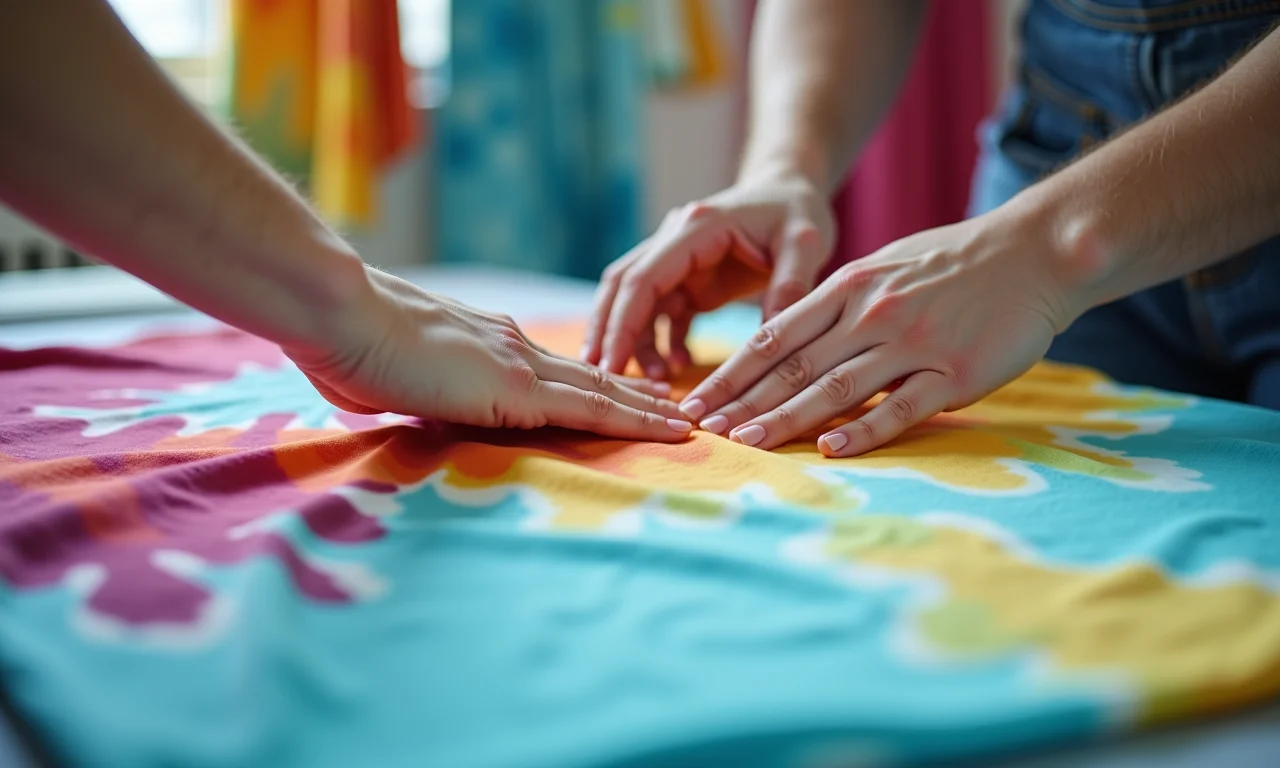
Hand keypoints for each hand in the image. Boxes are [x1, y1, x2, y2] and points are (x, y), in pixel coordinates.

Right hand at [283, 268, 693, 439]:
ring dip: (648, 408)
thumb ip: (405, 387)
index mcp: (487, 344)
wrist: (341, 314)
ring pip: (603, 390)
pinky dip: (636, 422)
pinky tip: (669, 431)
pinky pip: (592, 410)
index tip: (620, 393)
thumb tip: (388, 394)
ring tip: (686, 422)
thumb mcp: (385, 375)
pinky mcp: (518, 389)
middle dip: (635, 394)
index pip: (554, 370)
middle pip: (590, 376)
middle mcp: (515, 348)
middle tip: (676, 406)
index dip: (591, 383)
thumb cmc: (346, 345)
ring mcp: (520, 364)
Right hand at [582, 175, 835, 378]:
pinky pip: (662, 314)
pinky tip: (676, 367)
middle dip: (609, 333)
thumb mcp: (806, 243)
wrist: (793, 193)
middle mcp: (676, 240)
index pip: (643, 277)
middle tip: (603, 377)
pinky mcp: (688, 281)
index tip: (610, 363)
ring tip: (653, 383)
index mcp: (696, 228)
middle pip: (624, 288)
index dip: (622, 323)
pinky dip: (661, 341)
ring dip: (635, 342)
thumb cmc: (798, 212)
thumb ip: (790, 286)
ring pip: (637, 303)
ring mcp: (679, 262)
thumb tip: (771, 343)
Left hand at [678, 209, 1075, 455]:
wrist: (1035, 252)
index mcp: (848, 288)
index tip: (696, 399)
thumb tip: (788, 337)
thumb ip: (836, 302)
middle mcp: (871, 315)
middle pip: (793, 367)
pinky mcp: (954, 374)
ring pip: (835, 388)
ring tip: (745, 444)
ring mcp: (912, 345)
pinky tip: (832, 450)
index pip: (773, 337)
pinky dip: (865, 430)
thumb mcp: (883, 266)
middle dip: (742, 402)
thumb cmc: (953, 262)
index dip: (731, 372)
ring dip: (786, 419)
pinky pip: (901, 407)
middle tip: (700, 430)